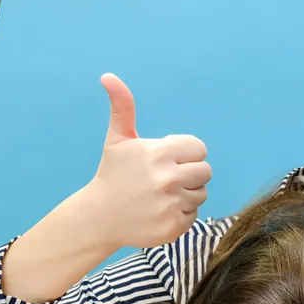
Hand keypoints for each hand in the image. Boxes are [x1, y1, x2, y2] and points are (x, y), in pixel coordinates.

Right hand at [85, 74, 210, 248]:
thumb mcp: (117, 139)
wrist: (98, 218)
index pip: (199, 149)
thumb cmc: (112, 174)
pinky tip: (160, 211)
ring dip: (186, 194)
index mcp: (159, 153)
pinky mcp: (174, 226)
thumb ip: (122, 107)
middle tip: (165, 179)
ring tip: (161, 195)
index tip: (166, 161)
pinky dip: (180, 214)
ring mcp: (172, 204)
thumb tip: (109, 76)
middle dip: (189, 173)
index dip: (186, 154)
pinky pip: (194, 215)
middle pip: (205, 172)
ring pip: (201, 194)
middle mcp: (168, 178)